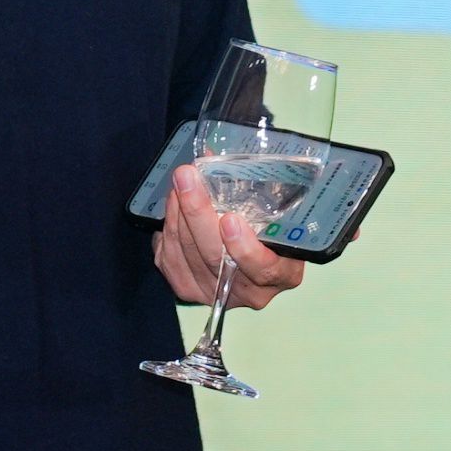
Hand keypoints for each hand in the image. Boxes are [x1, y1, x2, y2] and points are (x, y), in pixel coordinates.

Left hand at [155, 163, 303, 312]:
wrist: (249, 256)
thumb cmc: (269, 228)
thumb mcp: (278, 214)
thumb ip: (257, 195)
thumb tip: (214, 157)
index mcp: (282, 274)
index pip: (264, 269)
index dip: (245, 248)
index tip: (229, 219)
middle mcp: (249, 292)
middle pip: (215, 258)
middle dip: (196, 214)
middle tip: (187, 178)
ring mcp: (215, 293)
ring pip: (188, 255)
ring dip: (178, 214)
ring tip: (179, 182)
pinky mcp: (187, 289)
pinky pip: (170, 259)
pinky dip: (168, 227)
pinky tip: (173, 204)